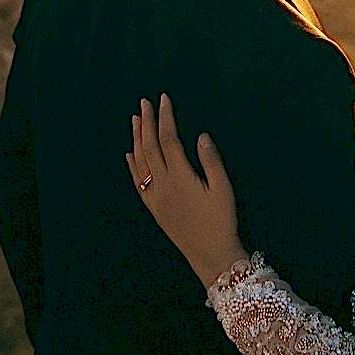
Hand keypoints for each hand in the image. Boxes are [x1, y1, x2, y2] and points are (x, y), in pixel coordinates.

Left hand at [128, 95, 245, 288]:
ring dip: (137, 139)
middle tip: (144, 102)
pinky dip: (133, 165)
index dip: (166, 117)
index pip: (169, 139)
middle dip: (147, 122)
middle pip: (150, 147)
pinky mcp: (153, 208)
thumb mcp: (223, 188)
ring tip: (136, 120)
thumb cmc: (221, 220)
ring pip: (141, 162)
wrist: (210, 254)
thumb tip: (200, 135)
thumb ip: (211, 160)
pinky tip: (130, 153)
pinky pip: (138, 182)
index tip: (164, 99)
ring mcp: (155, 197)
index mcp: (181, 177)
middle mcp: (163, 185)